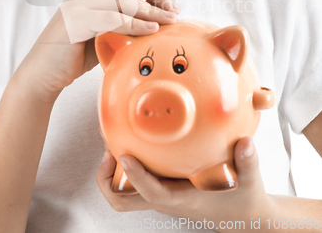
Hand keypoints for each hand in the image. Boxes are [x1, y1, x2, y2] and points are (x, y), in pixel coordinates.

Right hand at [13, 0, 179, 103]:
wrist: (44, 73)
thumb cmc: (79, 51)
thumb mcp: (108, 28)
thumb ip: (128, 16)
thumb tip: (164, 14)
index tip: (172, 4)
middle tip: (174, 11)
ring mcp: (78, 1)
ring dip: (151, 11)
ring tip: (168, 22)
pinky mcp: (74, 20)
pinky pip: (112, 18)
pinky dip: (135, 24)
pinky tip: (150, 31)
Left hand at [97, 138, 274, 230]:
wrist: (244, 216)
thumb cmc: (244, 199)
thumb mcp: (251, 181)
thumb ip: (249, 162)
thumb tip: (246, 142)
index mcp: (183, 199)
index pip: (153, 193)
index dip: (136, 176)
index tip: (124, 156)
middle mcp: (166, 200)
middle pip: (122, 201)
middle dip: (107, 179)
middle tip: (109, 150)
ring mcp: (162, 196)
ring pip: (123, 194)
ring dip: (111, 172)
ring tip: (113, 141)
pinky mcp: (162, 189)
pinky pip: (132, 183)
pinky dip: (124, 167)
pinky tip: (133, 141)